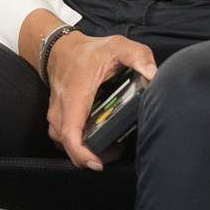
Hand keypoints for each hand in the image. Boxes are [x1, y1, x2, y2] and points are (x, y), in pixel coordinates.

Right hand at [43, 31, 155, 170]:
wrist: (60, 48)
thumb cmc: (88, 50)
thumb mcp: (118, 46)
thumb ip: (138, 56)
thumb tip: (153, 74)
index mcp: (75, 95)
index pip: (71, 133)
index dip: (82, 154)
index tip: (97, 163)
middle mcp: (61, 108)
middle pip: (67, 145)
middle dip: (90, 156)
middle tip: (114, 153)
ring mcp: (56, 114)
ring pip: (63, 143)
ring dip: (83, 150)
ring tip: (107, 147)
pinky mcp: (56, 117)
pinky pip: (63, 137)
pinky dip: (77, 143)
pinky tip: (96, 138)